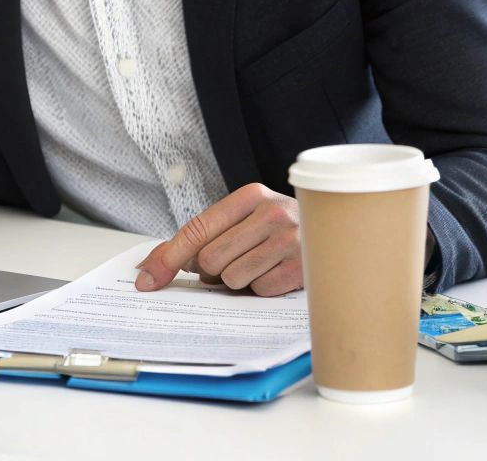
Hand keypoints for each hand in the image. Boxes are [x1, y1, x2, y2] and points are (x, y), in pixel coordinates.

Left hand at [133, 183, 301, 296]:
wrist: (339, 236)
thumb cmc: (283, 231)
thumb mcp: (246, 222)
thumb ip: (203, 237)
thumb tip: (152, 264)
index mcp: (251, 196)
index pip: (197, 228)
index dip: (168, 257)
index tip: (147, 278)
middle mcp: (272, 213)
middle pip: (210, 260)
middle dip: (216, 270)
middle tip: (238, 261)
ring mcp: (289, 240)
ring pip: (231, 279)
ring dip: (240, 281)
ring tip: (262, 265)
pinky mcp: (302, 268)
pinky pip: (259, 291)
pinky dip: (263, 289)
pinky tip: (279, 273)